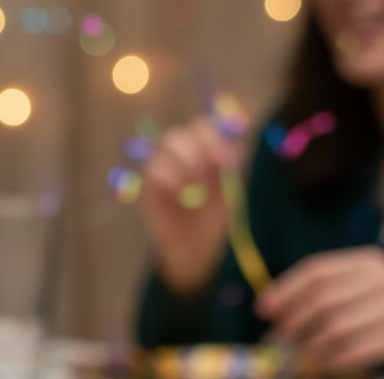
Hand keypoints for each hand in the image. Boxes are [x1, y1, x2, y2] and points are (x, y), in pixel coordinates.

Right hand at [141, 116, 242, 293]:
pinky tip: (180, 192)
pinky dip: (169, 176)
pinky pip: (154, 167)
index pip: (205, 126)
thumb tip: (230, 150)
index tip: (224, 158)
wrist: (195, 247)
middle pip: (185, 131)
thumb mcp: (231, 191)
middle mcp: (183, 153)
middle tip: (208, 172)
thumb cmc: (214, 217)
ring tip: (194, 188)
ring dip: (185, 161)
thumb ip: (232, 167)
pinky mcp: (150, 184)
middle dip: (199, 148)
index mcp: (205, 149)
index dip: (214, 135)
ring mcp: (164, 165)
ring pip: (168, 142)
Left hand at [254, 246, 383, 374]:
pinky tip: (331, 363)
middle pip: (322, 300)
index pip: (316, 271)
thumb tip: (272, 309)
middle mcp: (379, 281)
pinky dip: (335, 360)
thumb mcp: (361, 286)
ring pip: (336, 328)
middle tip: (284, 336)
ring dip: (313, 345)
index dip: (285, 291)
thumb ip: (323, 291)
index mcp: (364, 263)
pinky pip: (355, 351)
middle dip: (295, 320)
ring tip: (309, 352)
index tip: (264, 310)